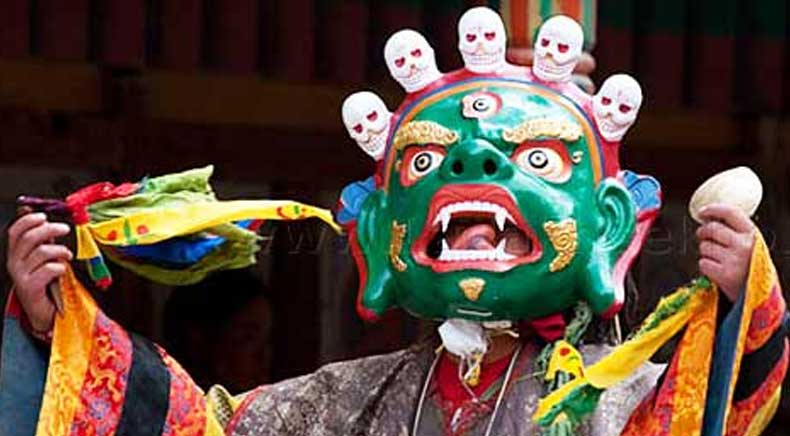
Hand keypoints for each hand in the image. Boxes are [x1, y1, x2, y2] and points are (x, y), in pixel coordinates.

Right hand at [6, 213, 72, 332]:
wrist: (43, 310)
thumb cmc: (45, 282)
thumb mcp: (43, 258)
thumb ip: (44, 241)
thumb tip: (46, 221)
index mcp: (16, 254)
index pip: (15, 232)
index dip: (28, 220)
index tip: (44, 217)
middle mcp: (14, 264)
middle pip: (29, 238)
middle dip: (49, 229)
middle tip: (65, 229)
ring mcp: (21, 276)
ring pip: (41, 252)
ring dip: (60, 250)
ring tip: (67, 254)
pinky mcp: (30, 288)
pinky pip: (48, 270)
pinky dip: (60, 267)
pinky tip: (62, 270)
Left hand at [695, 204, 755, 301]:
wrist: (761, 297)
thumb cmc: (752, 268)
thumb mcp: (753, 246)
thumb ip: (737, 232)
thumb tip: (711, 218)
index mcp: (753, 235)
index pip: (731, 213)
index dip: (713, 210)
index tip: (702, 212)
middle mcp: (744, 245)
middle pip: (711, 228)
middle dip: (703, 232)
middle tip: (703, 237)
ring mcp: (734, 260)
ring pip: (704, 246)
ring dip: (705, 252)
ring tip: (718, 260)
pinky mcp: (724, 274)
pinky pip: (703, 263)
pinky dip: (706, 267)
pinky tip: (717, 271)